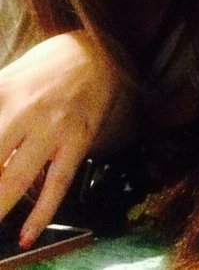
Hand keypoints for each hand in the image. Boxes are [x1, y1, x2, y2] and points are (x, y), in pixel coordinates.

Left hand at [0, 31, 137, 246]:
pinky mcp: (78, 141)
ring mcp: (53, 128)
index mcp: (1, 93)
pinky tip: (26, 235)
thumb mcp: (6, 78)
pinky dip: (41, 213)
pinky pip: (58, 183)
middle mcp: (24, 111)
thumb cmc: (45, 68)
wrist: (95, 55)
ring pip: (17, 179)